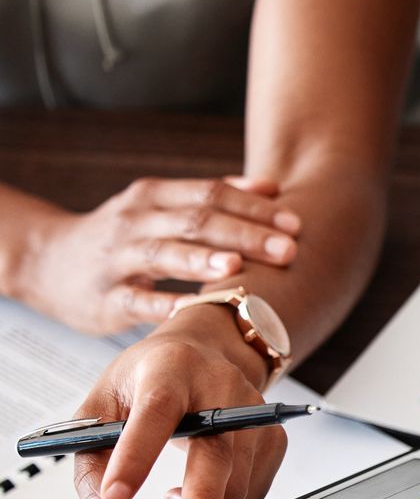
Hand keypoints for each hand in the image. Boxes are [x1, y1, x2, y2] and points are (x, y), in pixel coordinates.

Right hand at [5, 177, 297, 334]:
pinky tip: (194, 311)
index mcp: (154, 196)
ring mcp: (117, 259)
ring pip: (164, 253)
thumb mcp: (159, 206)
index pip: (210, 194)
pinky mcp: (106, 298)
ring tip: (238, 266)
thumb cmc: (122, 235)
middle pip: (196, 221)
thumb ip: (213, 196)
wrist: (46, 261)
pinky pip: (139, 301)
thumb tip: (273, 188)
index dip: (254, 207)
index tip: (295, 223)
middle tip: (289, 249)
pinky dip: (166, 305)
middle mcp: (136, 221)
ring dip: (203, 259)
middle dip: (245, 234)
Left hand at [71, 303, 285, 498]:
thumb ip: (92, 460)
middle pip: (216, 454)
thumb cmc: (148, 380)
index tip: (115, 498)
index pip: (157, 412)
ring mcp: (256, 415)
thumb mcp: (104, 404)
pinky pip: (251, 493)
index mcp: (171, 370)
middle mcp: (222, 389)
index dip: (136, 456)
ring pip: (236, 483)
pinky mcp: (273, 440)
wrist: (207, 351)